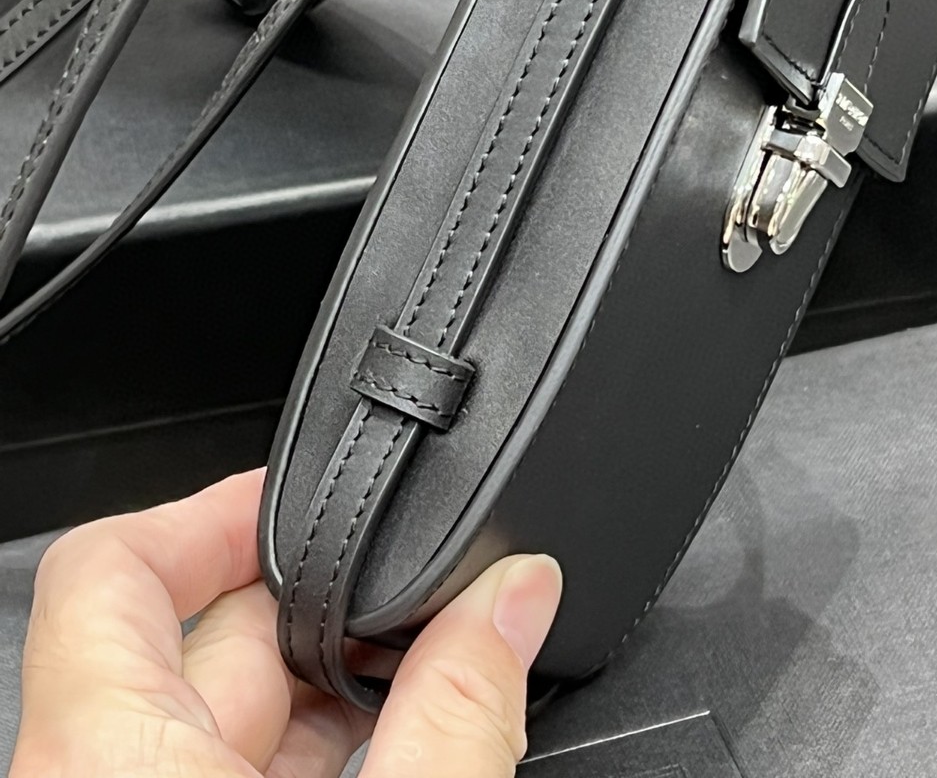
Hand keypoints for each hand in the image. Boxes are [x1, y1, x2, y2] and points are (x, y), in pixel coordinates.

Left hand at [10, 471, 561, 776]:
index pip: (111, 565)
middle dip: (327, 611)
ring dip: (334, 698)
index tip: (306, 500)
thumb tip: (515, 596)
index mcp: (105, 761)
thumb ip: (457, 713)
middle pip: (200, 639)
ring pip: (224, 723)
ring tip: (435, 682)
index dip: (210, 510)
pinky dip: (319, 763)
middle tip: (430, 603)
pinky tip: (406, 756)